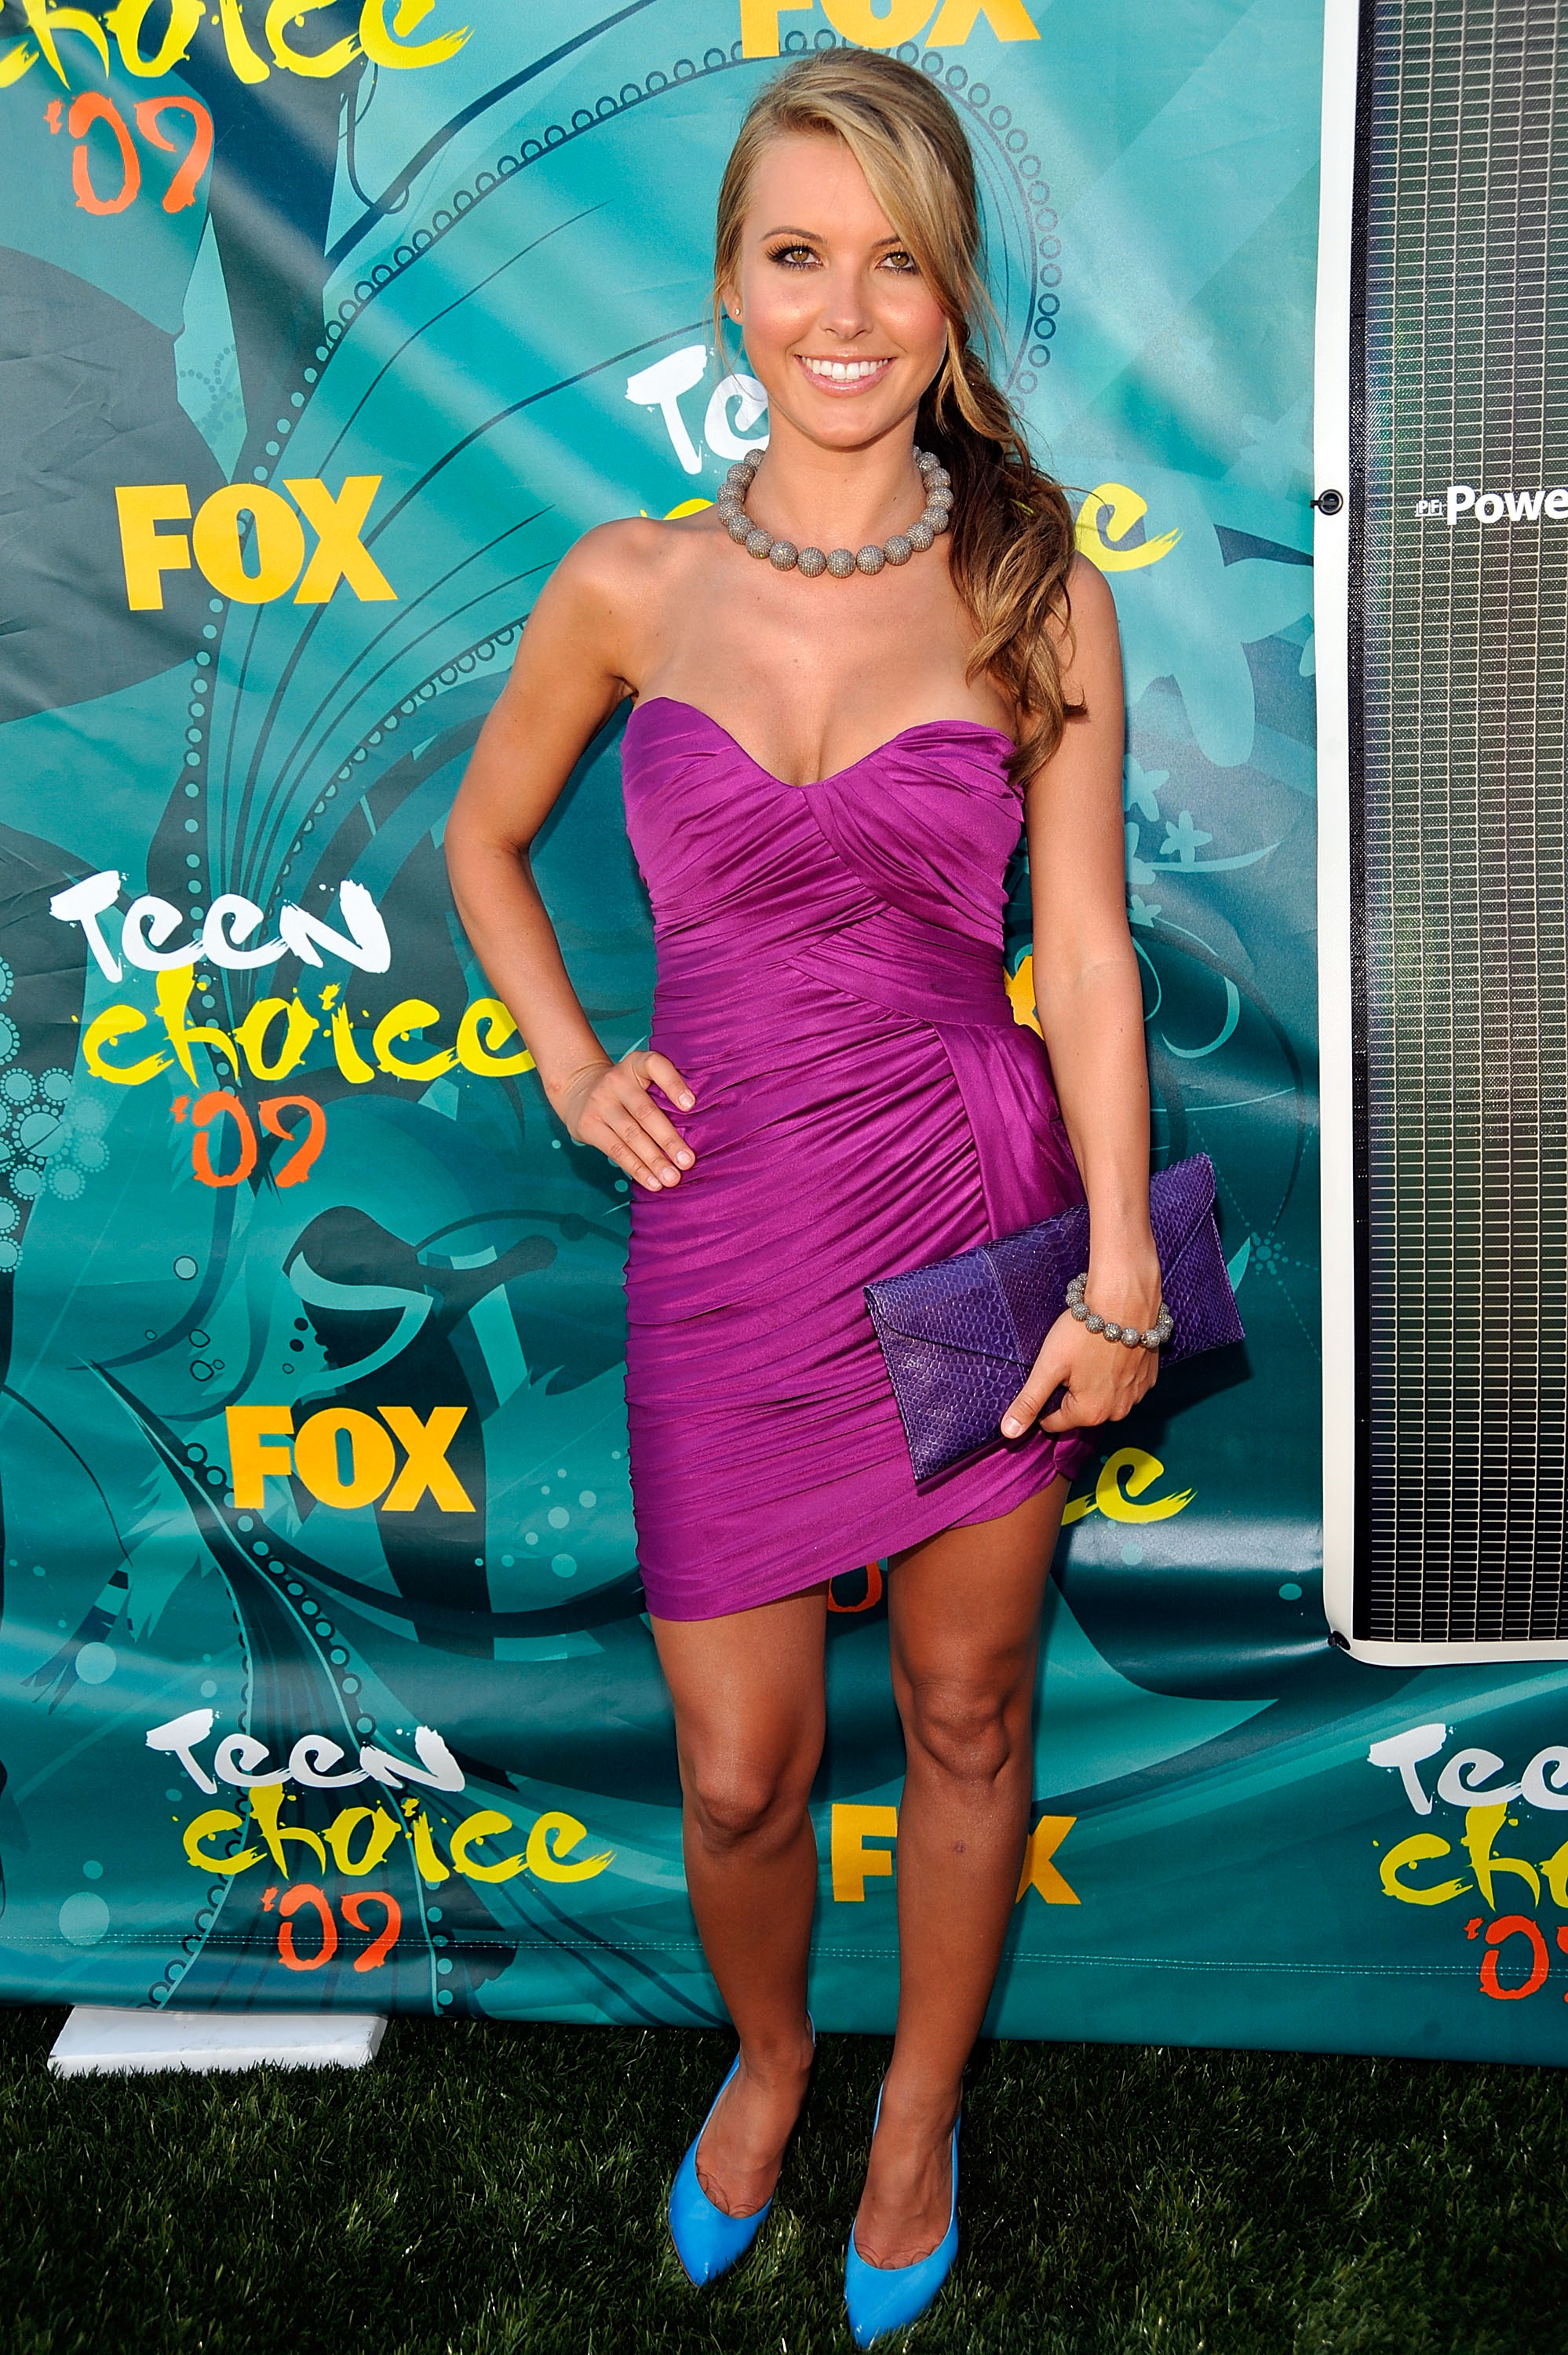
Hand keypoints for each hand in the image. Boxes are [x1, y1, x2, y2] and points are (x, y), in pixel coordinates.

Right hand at [554, 1050, 695, 1191]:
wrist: (579, 1090)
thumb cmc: (627, 1090)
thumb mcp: (641, 1078)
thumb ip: (663, 1092)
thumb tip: (699, 1130)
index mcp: (636, 1064)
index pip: (655, 1066)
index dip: (673, 1084)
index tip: (691, 1105)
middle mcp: (616, 1080)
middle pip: (645, 1112)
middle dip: (668, 1139)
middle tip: (688, 1161)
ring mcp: (599, 1103)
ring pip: (631, 1135)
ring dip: (654, 1161)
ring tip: (672, 1178)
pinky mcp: (588, 1125)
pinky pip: (616, 1151)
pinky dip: (637, 1169)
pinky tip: (653, 1182)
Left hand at [1000, 1302, 1159, 1438]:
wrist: (1125, 1301)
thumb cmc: (1083, 1332)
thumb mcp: (1049, 1367)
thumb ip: (1029, 1402)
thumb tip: (1009, 1432)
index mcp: (1090, 1413)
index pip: (1053, 1422)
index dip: (1044, 1401)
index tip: (1047, 1375)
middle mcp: (1117, 1412)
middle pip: (1080, 1410)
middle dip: (1070, 1391)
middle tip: (1069, 1361)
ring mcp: (1137, 1395)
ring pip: (1103, 1397)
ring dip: (1094, 1383)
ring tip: (1089, 1354)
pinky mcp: (1149, 1378)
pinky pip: (1124, 1385)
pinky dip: (1115, 1373)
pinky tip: (1109, 1352)